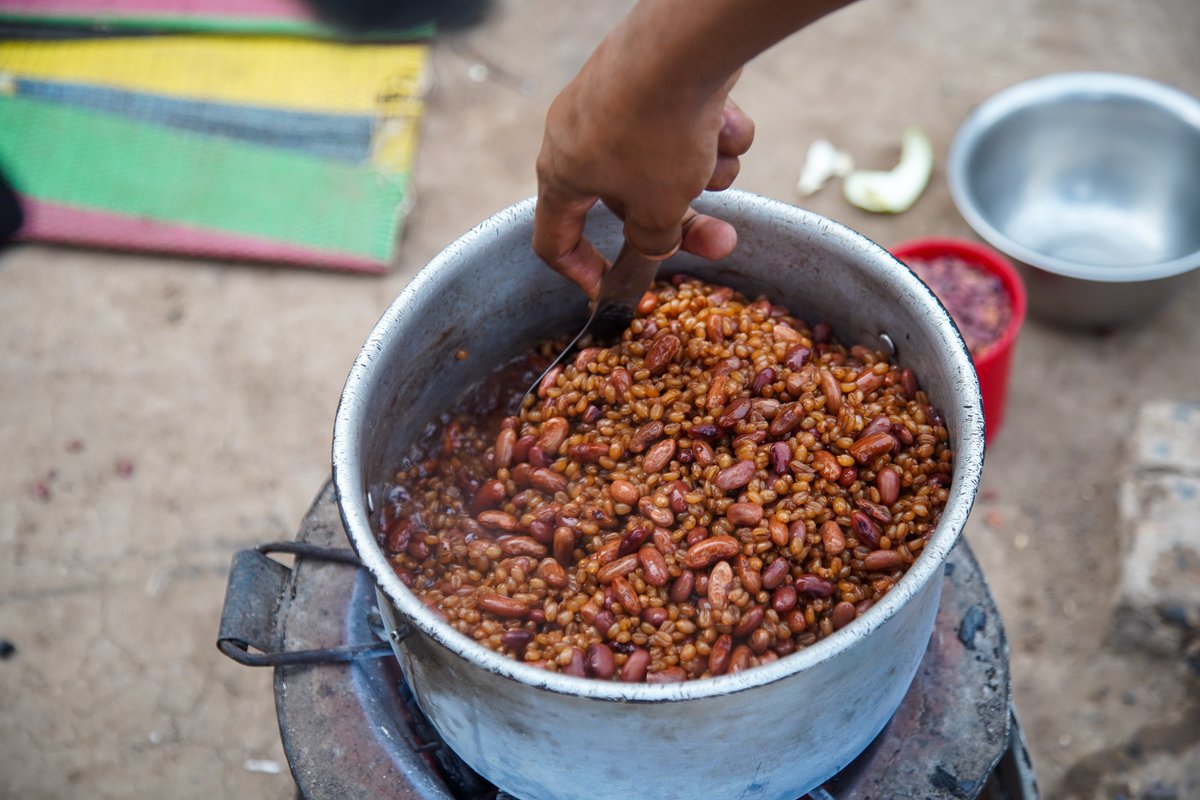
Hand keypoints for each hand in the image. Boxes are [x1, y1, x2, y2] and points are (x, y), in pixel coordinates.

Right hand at [533, 25, 754, 297]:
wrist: (682, 46)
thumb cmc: (654, 137)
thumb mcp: (658, 210)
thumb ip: (654, 240)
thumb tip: (655, 244)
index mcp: (562, 175)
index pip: (554, 240)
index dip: (580, 272)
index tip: (610, 290)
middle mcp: (580, 137)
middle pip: (631, 200)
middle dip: (683, 220)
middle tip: (721, 241)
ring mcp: (617, 102)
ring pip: (666, 161)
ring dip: (703, 169)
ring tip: (719, 156)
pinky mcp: (654, 76)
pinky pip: (685, 121)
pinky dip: (711, 129)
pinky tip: (726, 119)